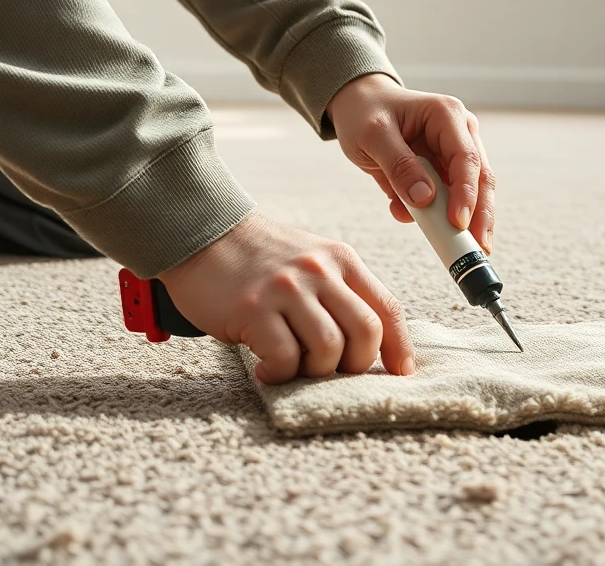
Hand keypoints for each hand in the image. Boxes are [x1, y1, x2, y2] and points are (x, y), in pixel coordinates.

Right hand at [158, 212, 414, 383]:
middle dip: (355, 365)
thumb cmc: (260, 258)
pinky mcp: (254, 308)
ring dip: (315, 371)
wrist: (202, 231)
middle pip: (365, 333)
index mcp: (342, 260)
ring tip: (294, 367)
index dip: (400, 347)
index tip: (401, 373)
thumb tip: (368, 344)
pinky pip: (284, 358)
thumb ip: (341, 292)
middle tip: (331, 371)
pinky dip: (279, 373)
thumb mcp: (312, 260)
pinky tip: (266, 368)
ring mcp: (287, 289)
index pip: (387, 308)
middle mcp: (320, 271)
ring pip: (328, 350)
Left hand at [325, 74, 496, 253]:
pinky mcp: (443, 172)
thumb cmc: (365, 113)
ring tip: (453, 248)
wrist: (357, 106)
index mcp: (447, 116)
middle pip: (480, 179)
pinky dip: (433, 216)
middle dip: (479, 216)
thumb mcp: (373, 135)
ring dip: (461, 222)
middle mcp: (459, 133)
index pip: (466, 159)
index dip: (466, 193)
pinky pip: (445, 200)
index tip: (457, 223)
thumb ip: (398, 165)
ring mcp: (453, 154)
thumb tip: (425, 199)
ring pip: (470, 194)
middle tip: (477, 249)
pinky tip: (407, 216)